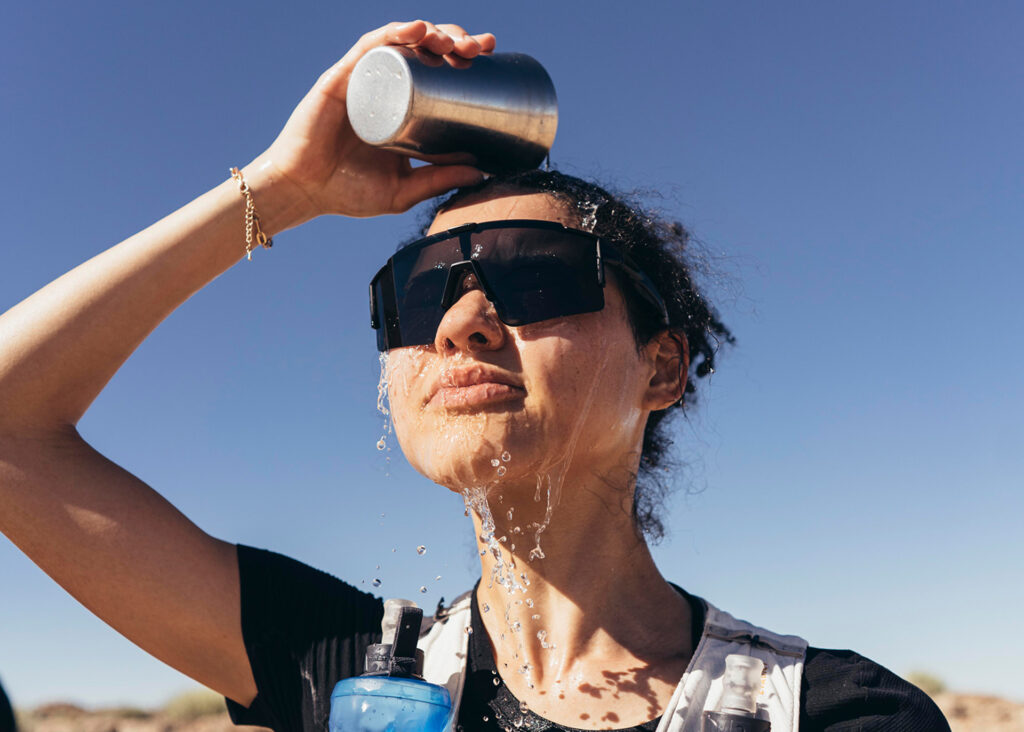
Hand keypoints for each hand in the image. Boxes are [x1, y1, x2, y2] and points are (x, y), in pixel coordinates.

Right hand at [255, 21, 494, 222]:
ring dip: (431, 31)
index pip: (439, 69)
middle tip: (478, 49)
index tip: (491, 54)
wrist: (305, 191)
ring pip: (402, 41)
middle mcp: (386, 84)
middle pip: (426, 49)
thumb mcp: (404, 190)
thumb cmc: (349, 191)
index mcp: (403, 104)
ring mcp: (365, 78)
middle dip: (456, 39)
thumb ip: (439, 181)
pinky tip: (416, 30)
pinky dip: (393, 33)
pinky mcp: (342, 78)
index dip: (465, 55)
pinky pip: (370, 47)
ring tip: (453, 40)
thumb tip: (482, 175)